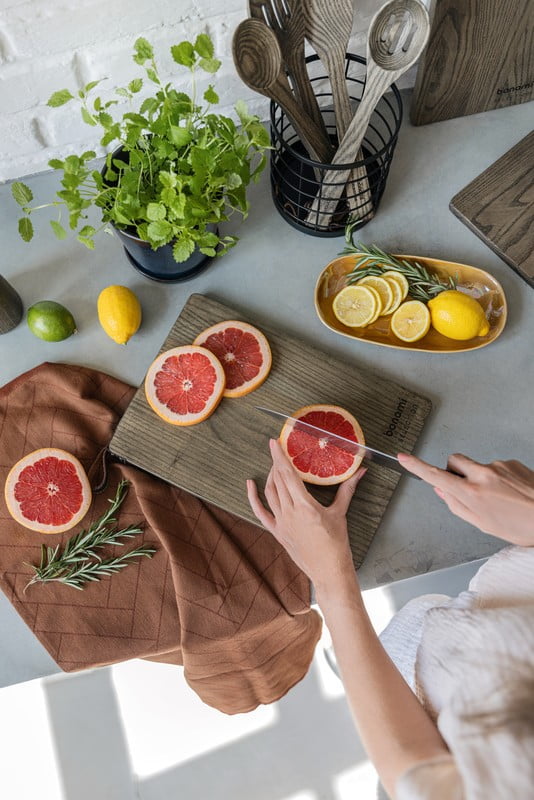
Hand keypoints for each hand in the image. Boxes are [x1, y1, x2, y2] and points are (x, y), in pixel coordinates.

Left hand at [247, 439, 366, 590]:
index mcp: (305, 506)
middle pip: (278, 480)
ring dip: (270, 476)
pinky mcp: (277, 532)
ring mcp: (281, 523)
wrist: (328, 571)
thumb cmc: (336, 545)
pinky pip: (260, 512)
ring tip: (274, 464)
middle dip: (276, 462)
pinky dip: (253, 498)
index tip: (274, 443)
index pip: (288, 475)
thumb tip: (360, 472)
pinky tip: (250, 485)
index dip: (280, 457)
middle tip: (278, 449)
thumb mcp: (341, 514)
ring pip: (270, 493)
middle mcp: (289, 513)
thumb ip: (348, 489)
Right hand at [398, 452, 533, 545]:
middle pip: (454, 461)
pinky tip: (510, 493)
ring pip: (476, 466)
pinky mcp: (511, 462)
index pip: (436, 475)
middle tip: (464, 487)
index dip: (417, 466)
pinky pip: (495, 467)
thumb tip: (442, 491)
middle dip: (454, 470)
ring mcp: (498, 466)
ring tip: (499, 499)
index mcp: (472, 493)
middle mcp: (483, 475)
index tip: (404, 458)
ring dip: (480, 477)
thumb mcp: (484, 524)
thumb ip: (458, 506)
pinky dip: (498, 478)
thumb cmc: (522, 526)